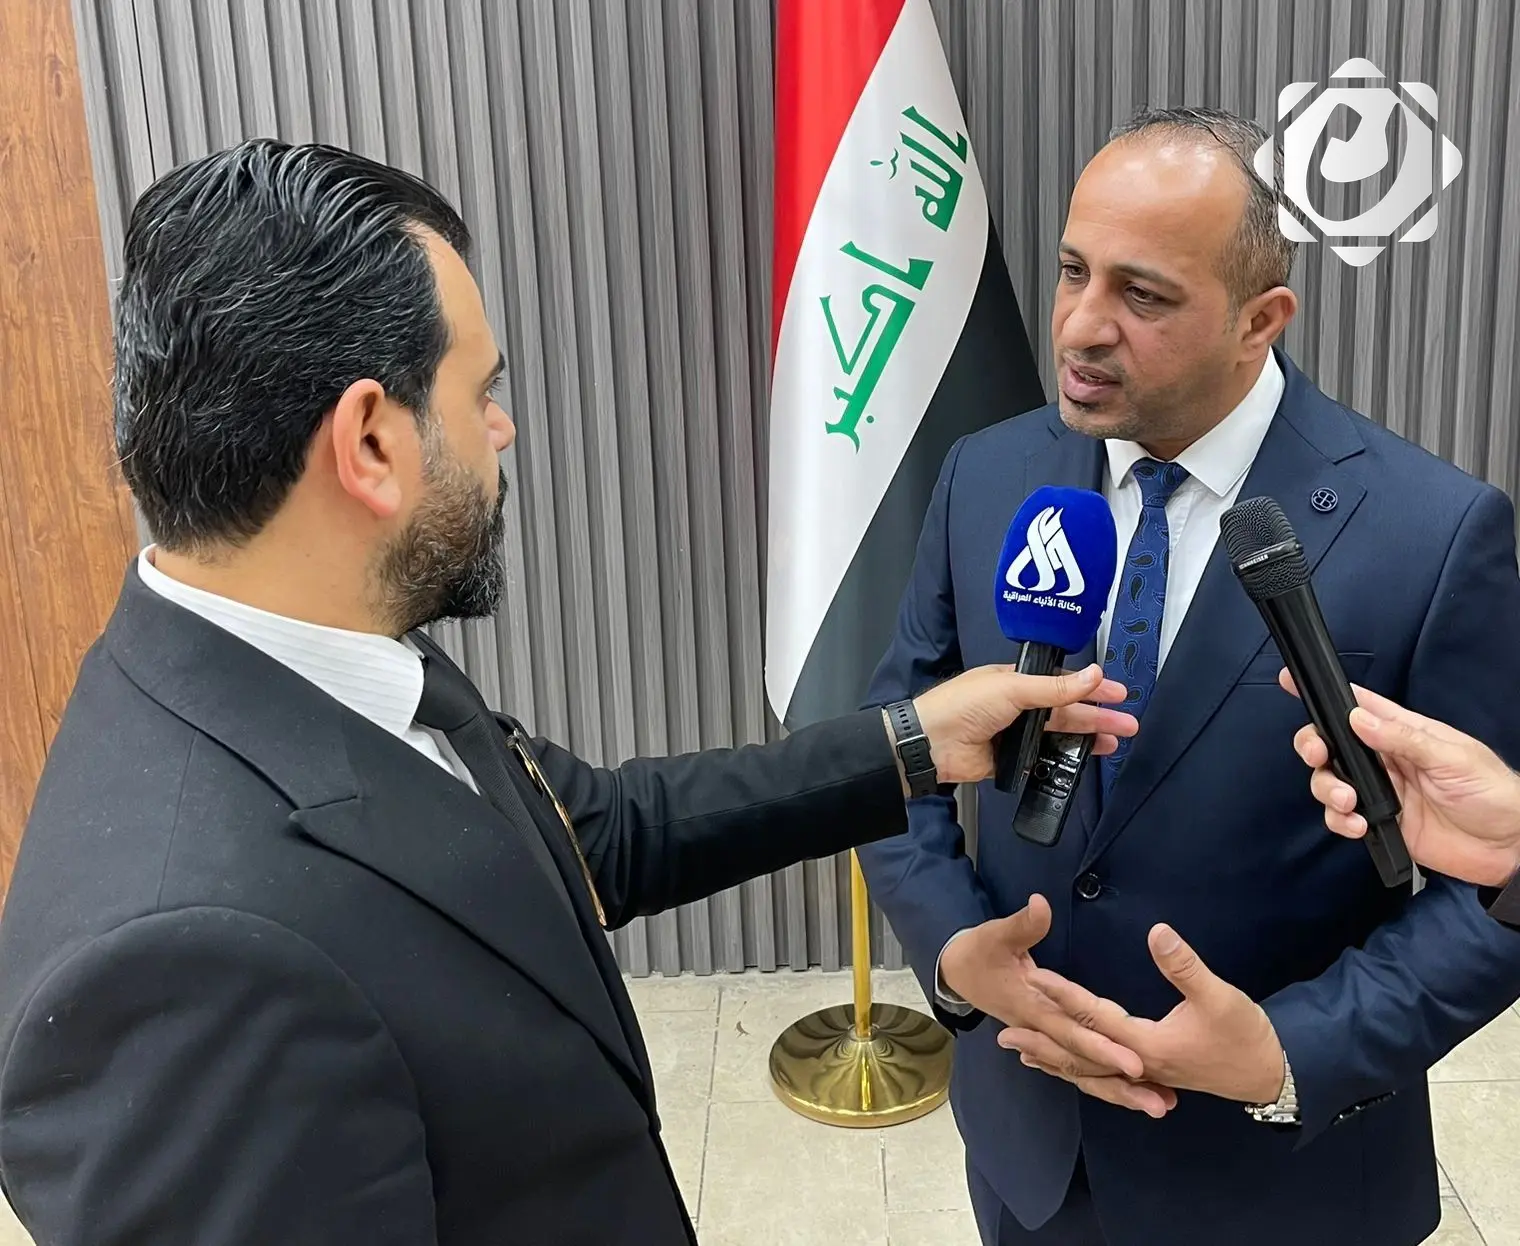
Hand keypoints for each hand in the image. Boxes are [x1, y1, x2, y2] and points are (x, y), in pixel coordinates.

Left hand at [912, 663, 1136, 786]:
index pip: (1062, 683)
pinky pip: (1043, 759)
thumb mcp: (1012, 688)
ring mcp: (1015, 734)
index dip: (1091, 689)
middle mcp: (1018, 707)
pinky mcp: (1011, 759)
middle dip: (1098, 716)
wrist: (931, 743)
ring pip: (1059, 736)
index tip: (1117, 694)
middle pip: (1066, 712)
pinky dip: (1063, 759)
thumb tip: (1093, 675)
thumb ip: (1054, 687)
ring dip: (1087, 739)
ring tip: (1115, 742)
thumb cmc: (962, 705)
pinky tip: (1083, 760)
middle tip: (1128, 723)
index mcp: (1016, 682)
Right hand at [939, 897, 1176, 1117]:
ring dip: (1120, 1092)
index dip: (1102, 1048)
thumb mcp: (996, 934)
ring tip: (1160, 1106)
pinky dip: (1105, 1085)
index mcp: (1031, 1009)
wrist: (957, 971)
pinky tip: (1132, 1095)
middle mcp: (1041, 1032)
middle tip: (1160, 1101)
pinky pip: (1079, 1071)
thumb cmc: (980, 951)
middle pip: (1084, 1065)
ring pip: (1084, 1075)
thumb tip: (1041, 905)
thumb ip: (1022, 924)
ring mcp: (1045, 1041)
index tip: (1136, 1063)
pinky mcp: (1050, 1041)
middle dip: (1121, 1084)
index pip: (1071, 1033)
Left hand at [1016, 925, 1285, 1105]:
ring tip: (1021, 1053)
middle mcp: (1139, 1062)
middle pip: (1080, 1051)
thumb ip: (1185, 966)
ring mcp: (1146, 1073)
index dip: (1062, 994)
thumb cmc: (1246, 1036)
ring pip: (1090, 1069)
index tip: (1032, 976)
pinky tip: (1068, 1068)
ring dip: (1054, 1059)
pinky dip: (1081, 1072)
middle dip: (1042, 1041)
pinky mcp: (1153, 1074)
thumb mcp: (1219, 996)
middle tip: (1002, 1033)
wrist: (1271, 1075)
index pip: (1094, 1015)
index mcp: (1147, 1043)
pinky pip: (1105, 1075)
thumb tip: (1157, 932)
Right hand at [1281, 670, 1519, 887]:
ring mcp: (1380, 791)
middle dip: (1313, 747)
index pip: (1358, 705)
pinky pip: (1342, 818)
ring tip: (1349, 802)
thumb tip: (1358, 719)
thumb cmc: (1492, 792)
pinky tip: (1359, 826)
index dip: (1324, 694)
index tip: (1289, 681)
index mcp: (1404, 733)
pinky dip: (1341, 822)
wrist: (1509, 847)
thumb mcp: (1453, 757)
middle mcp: (1385, 759)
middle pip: (1330, 744)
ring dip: (1327, 789)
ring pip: (1329, 781)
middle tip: (1318, 757)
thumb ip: (1404, 739)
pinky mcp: (1380, 823)